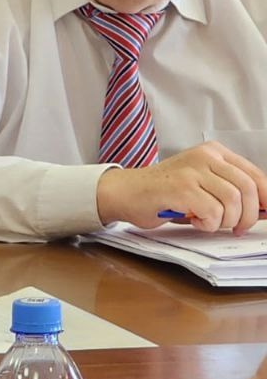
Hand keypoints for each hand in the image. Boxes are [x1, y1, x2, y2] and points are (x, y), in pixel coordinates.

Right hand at [96, 142, 266, 234]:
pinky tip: (194, 220)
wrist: (126, 192)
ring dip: (225, 221)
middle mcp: (204, 156)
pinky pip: (212, 212)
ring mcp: (191, 170)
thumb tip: (264, 208)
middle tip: (236, 227)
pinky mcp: (180, 187)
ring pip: (232, 201)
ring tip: (209, 222)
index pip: (255, 175)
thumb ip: (230, 189)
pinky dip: (208, 224)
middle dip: (247, 216)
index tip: (266, 214)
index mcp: (213, 151)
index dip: (266, 199)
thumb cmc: (165, 192)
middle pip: (247, 188)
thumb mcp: (202, 183)